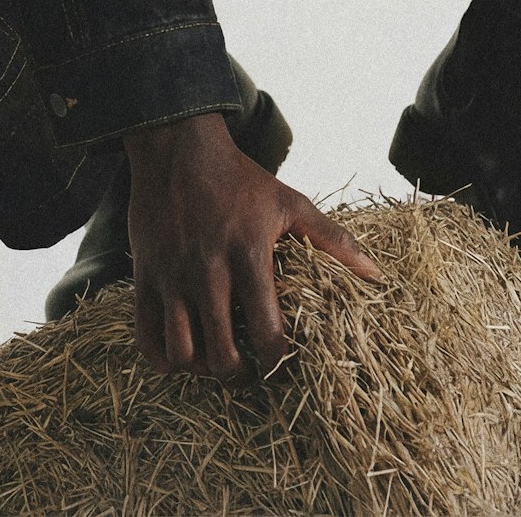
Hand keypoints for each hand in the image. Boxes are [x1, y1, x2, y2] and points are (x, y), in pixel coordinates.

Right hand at [124, 111, 382, 381]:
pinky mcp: (145, 276)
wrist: (178, 147)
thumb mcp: (289, 202)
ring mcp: (172, 276)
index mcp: (249, 253)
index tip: (284, 363)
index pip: (267, 333)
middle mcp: (208, 270)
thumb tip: (375, 275)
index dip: (278, 363)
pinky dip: (164, 359)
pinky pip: (147, 339)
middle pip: (223, 356)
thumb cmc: (240, 179)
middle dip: (242, 374)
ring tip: (218, 359)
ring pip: (183, 354)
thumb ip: (332, 240)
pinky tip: (184, 351)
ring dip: (202, 369)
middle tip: (251, 368)